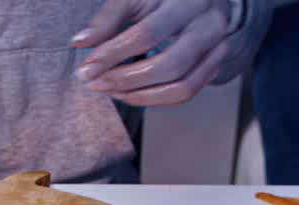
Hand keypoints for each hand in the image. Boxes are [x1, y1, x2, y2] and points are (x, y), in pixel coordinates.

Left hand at [72, 0, 232, 106]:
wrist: (201, 0)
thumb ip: (108, 18)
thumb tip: (80, 42)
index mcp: (188, 1)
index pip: (148, 34)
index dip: (114, 54)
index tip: (87, 68)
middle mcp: (210, 24)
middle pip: (170, 65)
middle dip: (127, 80)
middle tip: (98, 84)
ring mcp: (218, 48)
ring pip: (182, 87)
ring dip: (141, 96)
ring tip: (112, 91)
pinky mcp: (215, 66)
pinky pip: (186, 94)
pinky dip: (155, 99)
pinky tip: (131, 94)